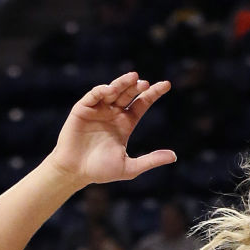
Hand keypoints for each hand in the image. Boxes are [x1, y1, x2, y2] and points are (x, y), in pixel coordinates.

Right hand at [48, 72, 175, 185]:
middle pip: (128, 94)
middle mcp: (113, 114)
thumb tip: (174, 156)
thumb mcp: (130, 167)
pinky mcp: (82, 109)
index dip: (153, 94)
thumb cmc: (101, 171)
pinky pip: (93, 96)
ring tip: (133, 78)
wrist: (75, 171)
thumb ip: (151, 160)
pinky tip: (111, 90)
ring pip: (112, 91)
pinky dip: (102, 91)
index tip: (166, 85)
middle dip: (137, 87)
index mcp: (125, 124)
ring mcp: (98, 110)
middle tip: (146, 83)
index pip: (142, 104)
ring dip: (122, 83)